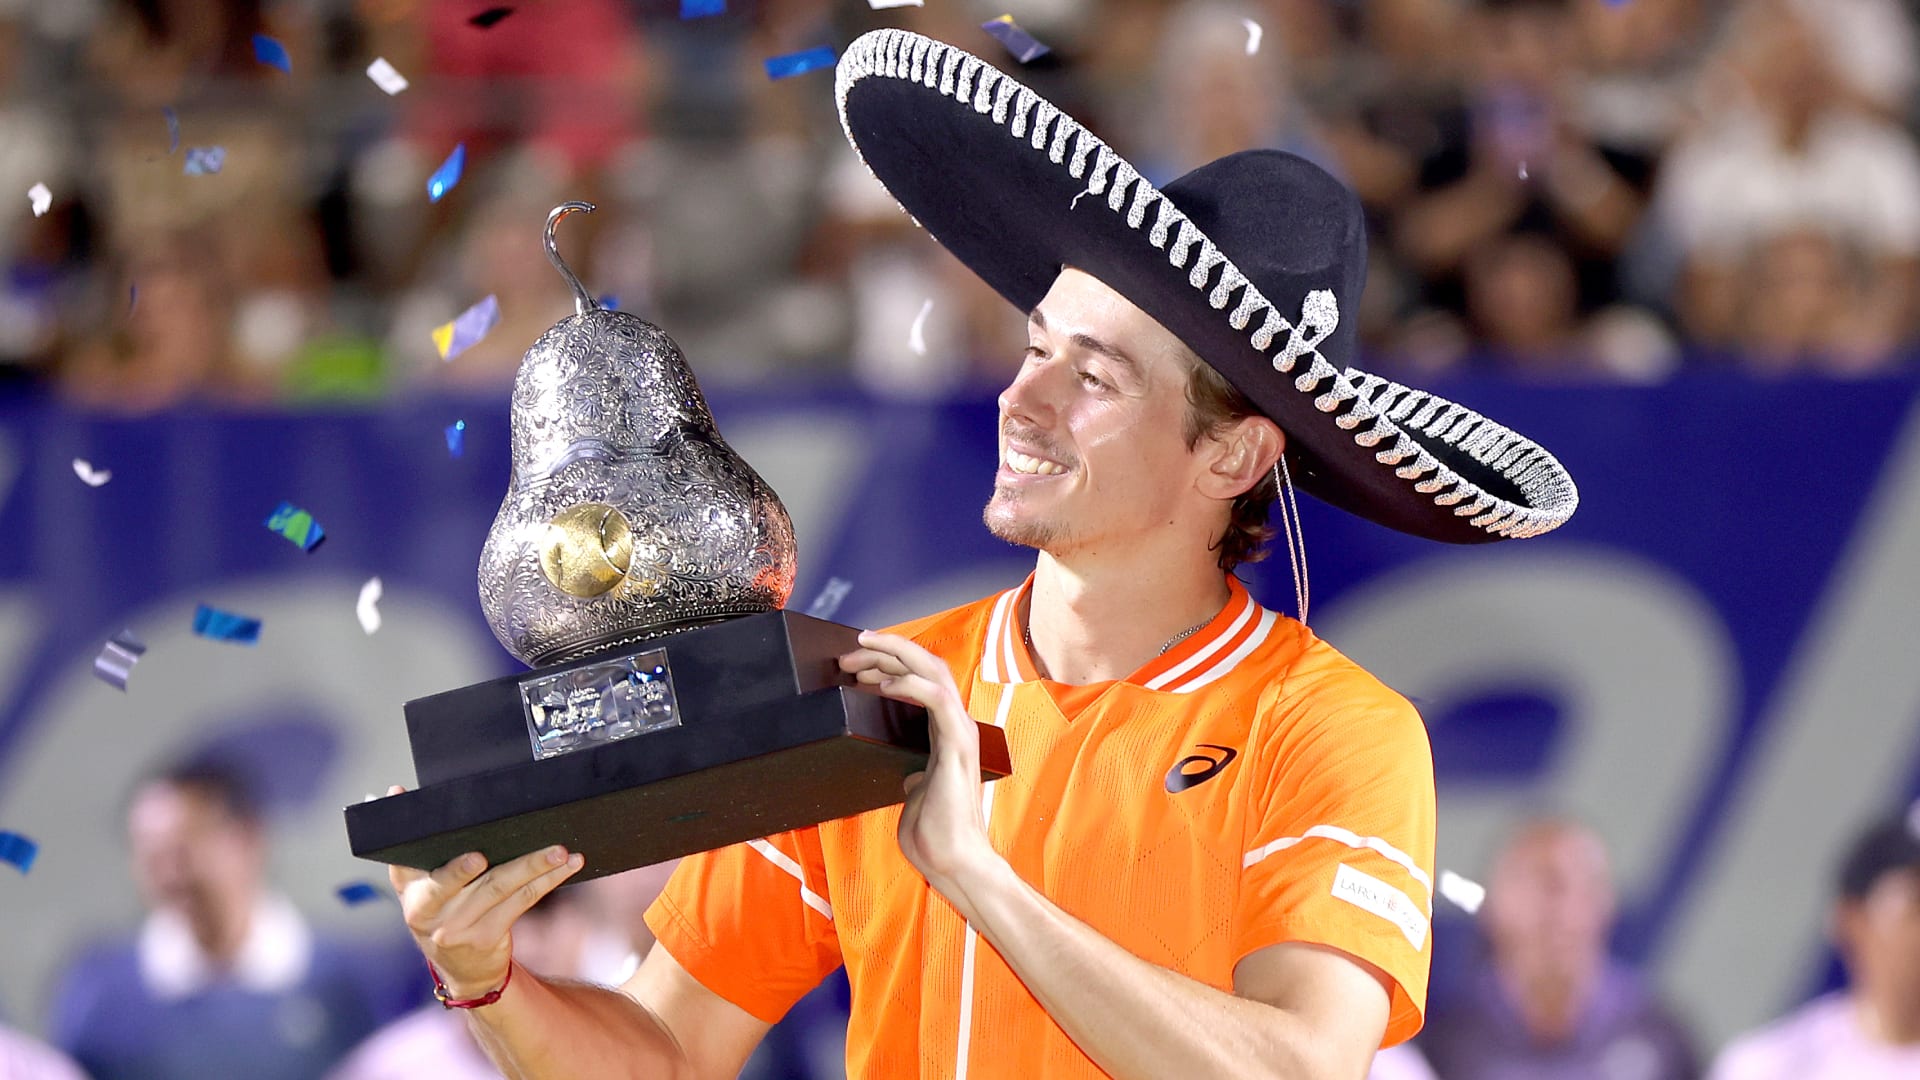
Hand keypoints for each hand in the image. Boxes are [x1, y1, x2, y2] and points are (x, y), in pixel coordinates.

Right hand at [387, 785, 585, 999]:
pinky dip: (547, 880)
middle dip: (480, 865)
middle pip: (461, 880)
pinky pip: (522, 901)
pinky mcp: (489, 936)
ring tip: (560, 850)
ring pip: (501, 888)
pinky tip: (567, 865)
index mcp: (410, 892)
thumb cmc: (442, 912)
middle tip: (495, 853)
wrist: (465, 970)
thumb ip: (410, 846)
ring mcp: (459, 928)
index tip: (467, 855)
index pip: (407, 869)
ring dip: (534, 866)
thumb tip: (392, 792)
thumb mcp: (420, 885)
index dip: (424, 858)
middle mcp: (429, 913)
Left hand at [838, 632, 1000, 903]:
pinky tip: (883, 685)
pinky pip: (936, 699)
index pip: (922, 678)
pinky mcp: (955, 745)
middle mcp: (955, 724)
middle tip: (850, 652)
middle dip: (887, 650)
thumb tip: (908, 776)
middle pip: (926, 664)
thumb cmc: (934, 834)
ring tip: (860, 655)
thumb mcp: (917, 794)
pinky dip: (909, 684)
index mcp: (944, 732)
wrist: (951, 860)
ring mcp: (958, 731)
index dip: (891, 663)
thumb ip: (915, 777)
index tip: (856, 663)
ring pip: (933, 670)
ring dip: (894, 656)